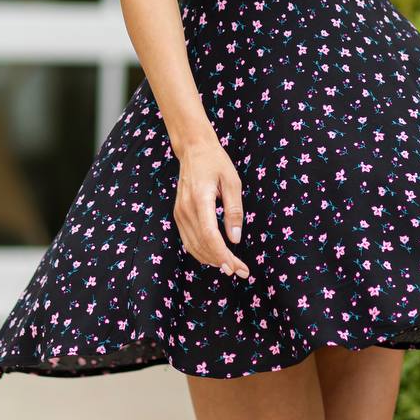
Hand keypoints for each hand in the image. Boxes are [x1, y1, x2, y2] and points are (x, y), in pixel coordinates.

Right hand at [173, 134, 250, 279]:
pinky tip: (215, 255)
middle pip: (202, 245)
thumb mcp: (232, 181)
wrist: (193, 149)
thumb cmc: (216, 162)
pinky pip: (188, 240)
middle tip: (241, 271)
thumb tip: (235, 238)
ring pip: (193, 246)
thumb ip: (234, 210)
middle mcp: (186, 209)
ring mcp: (179, 213)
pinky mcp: (178, 214)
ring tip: (231, 266)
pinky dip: (201, 252)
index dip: (223, 254)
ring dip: (211, 259)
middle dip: (222, 261)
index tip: (237, 266)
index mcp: (200, 199)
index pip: (210, 236)